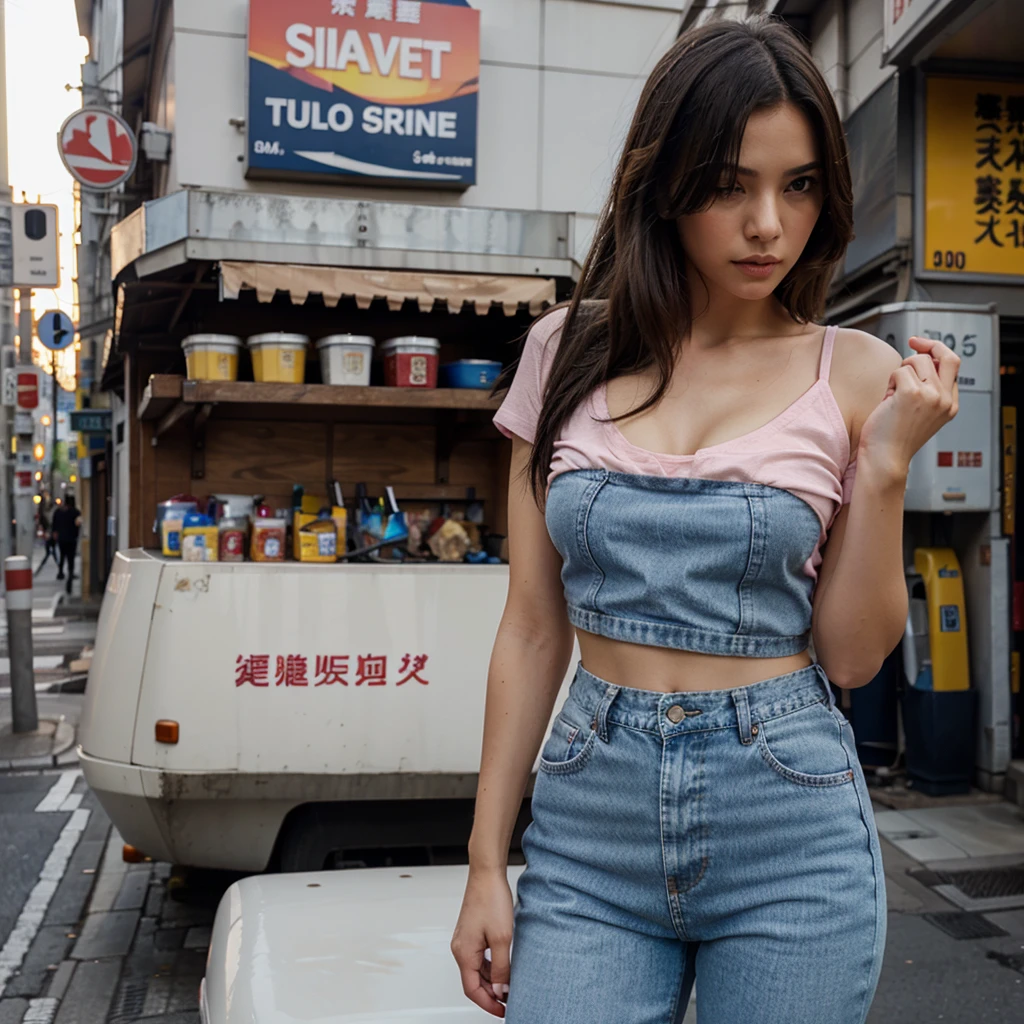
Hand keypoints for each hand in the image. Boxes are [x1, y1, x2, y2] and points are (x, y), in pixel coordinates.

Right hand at [451, 867, 514, 1016]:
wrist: (487, 873)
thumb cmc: (491, 899)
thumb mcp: (502, 939)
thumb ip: (501, 969)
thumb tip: (499, 991)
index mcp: (464, 952)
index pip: (472, 990)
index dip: (488, 1005)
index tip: (503, 1012)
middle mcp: (460, 947)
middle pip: (472, 982)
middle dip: (490, 995)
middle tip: (508, 1002)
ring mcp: (464, 939)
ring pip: (476, 970)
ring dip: (490, 981)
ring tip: (508, 987)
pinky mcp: (470, 932)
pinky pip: (478, 957)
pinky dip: (489, 967)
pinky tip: (503, 967)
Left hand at [857, 336, 958, 480]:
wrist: (885, 458)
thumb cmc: (894, 438)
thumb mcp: (920, 412)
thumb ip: (927, 389)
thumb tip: (919, 357)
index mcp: (950, 405)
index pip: (953, 364)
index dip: (936, 351)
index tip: (920, 345)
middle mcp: (944, 399)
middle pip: (944, 355)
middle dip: (926, 346)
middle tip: (912, 342)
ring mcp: (931, 396)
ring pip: (917, 360)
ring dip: (900, 372)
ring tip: (893, 395)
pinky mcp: (912, 394)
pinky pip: (899, 371)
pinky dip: (890, 383)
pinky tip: (887, 401)